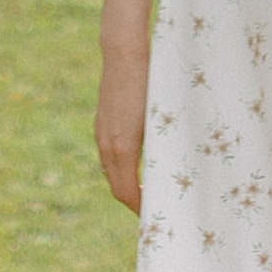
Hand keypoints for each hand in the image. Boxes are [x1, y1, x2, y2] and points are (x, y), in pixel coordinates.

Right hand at [93, 50, 147, 211]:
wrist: (124, 53)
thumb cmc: (149, 83)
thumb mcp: (159, 119)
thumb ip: (161, 147)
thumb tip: (169, 173)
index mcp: (122, 147)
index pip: (125, 192)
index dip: (139, 209)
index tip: (155, 217)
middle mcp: (106, 144)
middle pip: (116, 186)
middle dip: (133, 202)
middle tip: (154, 212)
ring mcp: (101, 133)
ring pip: (110, 172)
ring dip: (126, 186)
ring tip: (148, 193)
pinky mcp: (102, 123)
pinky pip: (108, 157)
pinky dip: (121, 170)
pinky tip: (137, 166)